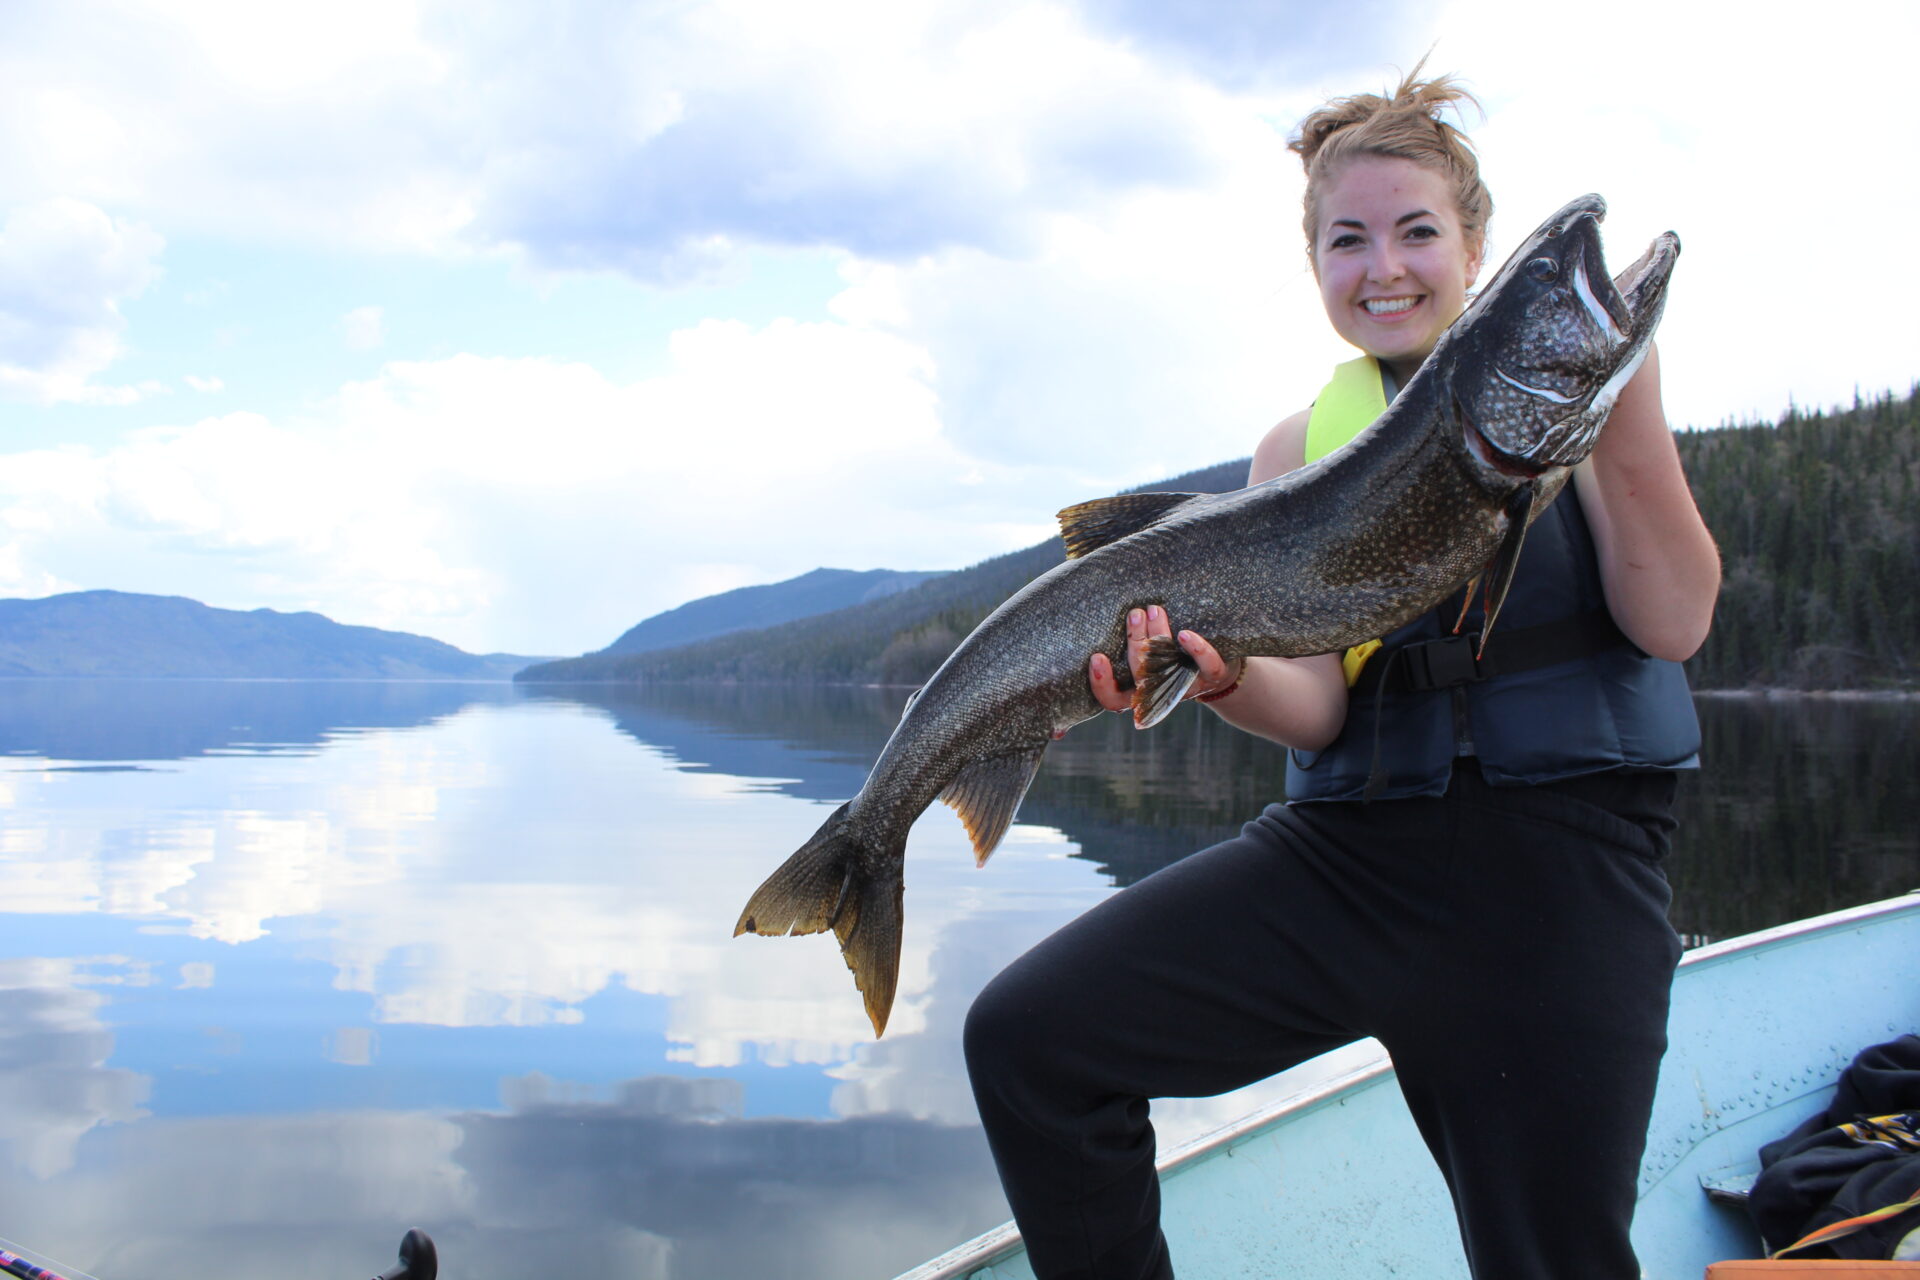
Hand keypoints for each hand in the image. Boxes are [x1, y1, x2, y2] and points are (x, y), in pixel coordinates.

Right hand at [1089, 605, 1242, 714]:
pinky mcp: (1212, 675)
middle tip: (1135, 614)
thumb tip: (1107, 610)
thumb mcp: (1145, 658)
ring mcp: (1187, 686)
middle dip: (1136, 642)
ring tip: (1154, 609)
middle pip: (1140, 675)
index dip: (1101, 683)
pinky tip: (1185, 634)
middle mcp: (1160, 693)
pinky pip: (1206, 664)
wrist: (1215, 670)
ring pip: (1168, 666)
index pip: (1113, 699)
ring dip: (1158, 635)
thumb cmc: (1170, 660)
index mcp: (1138, 693)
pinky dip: (1196, 648)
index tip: (1097, 657)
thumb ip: (1129, 644)